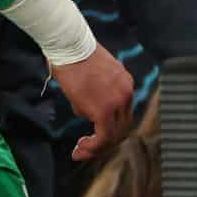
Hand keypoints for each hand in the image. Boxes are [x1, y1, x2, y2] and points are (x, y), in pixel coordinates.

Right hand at [50, 44, 135, 160]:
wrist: (69, 45)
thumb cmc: (73, 54)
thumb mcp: (92, 73)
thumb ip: (95, 92)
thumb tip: (85, 110)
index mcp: (125, 83)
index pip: (123, 113)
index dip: (109, 127)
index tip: (92, 133)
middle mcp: (127, 94)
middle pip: (122, 127)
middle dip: (105, 141)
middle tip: (86, 147)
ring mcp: (117, 103)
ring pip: (114, 136)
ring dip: (97, 148)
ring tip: (80, 151)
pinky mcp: (104, 111)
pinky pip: (103, 137)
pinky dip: (93, 147)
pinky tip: (80, 149)